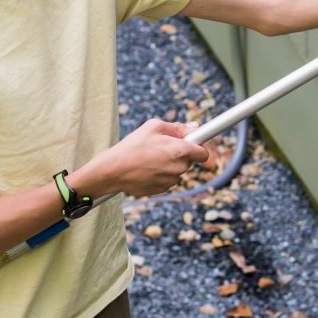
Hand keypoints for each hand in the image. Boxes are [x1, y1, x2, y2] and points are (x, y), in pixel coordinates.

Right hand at [79, 119, 212, 197]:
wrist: (113, 171)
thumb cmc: (132, 146)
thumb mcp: (154, 127)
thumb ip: (178, 127)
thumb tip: (195, 127)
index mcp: (181, 151)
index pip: (204, 153)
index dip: (200, 147)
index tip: (195, 143)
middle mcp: (179, 168)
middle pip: (189, 161)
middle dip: (180, 154)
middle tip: (162, 147)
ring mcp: (171, 181)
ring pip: (177, 171)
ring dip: (169, 165)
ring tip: (150, 158)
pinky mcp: (161, 190)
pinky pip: (167, 180)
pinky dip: (160, 175)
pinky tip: (146, 169)